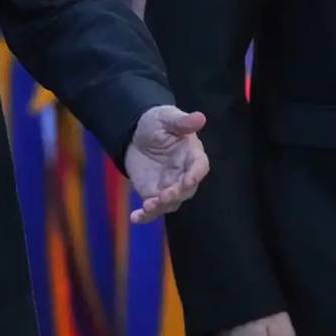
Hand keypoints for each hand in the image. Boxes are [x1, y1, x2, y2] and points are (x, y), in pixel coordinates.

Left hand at [124, 106, 209, 222]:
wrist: (136, 134)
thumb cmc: (157, 123)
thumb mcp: (166, 117)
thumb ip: (182, 121)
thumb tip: (200, 117)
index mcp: (192, 155)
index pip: (199, 167)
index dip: (195, 174)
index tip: (188, 180)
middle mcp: (184, 174)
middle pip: (186, 190)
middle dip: (177, 194)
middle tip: (165, 195)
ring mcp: (169, 187)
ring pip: (170, 202)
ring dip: (161, 206)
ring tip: (148, 206)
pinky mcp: (153, 194)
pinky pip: (152, 209)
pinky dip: (145, 216)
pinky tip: (135, 218)